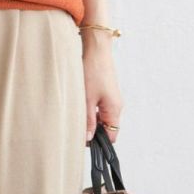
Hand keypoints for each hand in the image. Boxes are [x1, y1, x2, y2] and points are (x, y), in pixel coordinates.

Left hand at [80, 29, 123, 143]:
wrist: (96, 50)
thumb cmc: (93, 71)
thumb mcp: (86, 99)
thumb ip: (88, 120)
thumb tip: (89, 139)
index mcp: (114, 110)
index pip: (112, 136)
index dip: (99, 142)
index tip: (85, 143)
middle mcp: (116, 106)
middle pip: (107, 128)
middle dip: (93, 131)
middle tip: (77, 129)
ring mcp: (112, 99)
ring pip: (103, 118)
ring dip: (91, 120)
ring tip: (77, 115)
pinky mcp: (107, 92)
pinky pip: (101, 108)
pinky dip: (91, 111)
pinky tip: (80, 106)